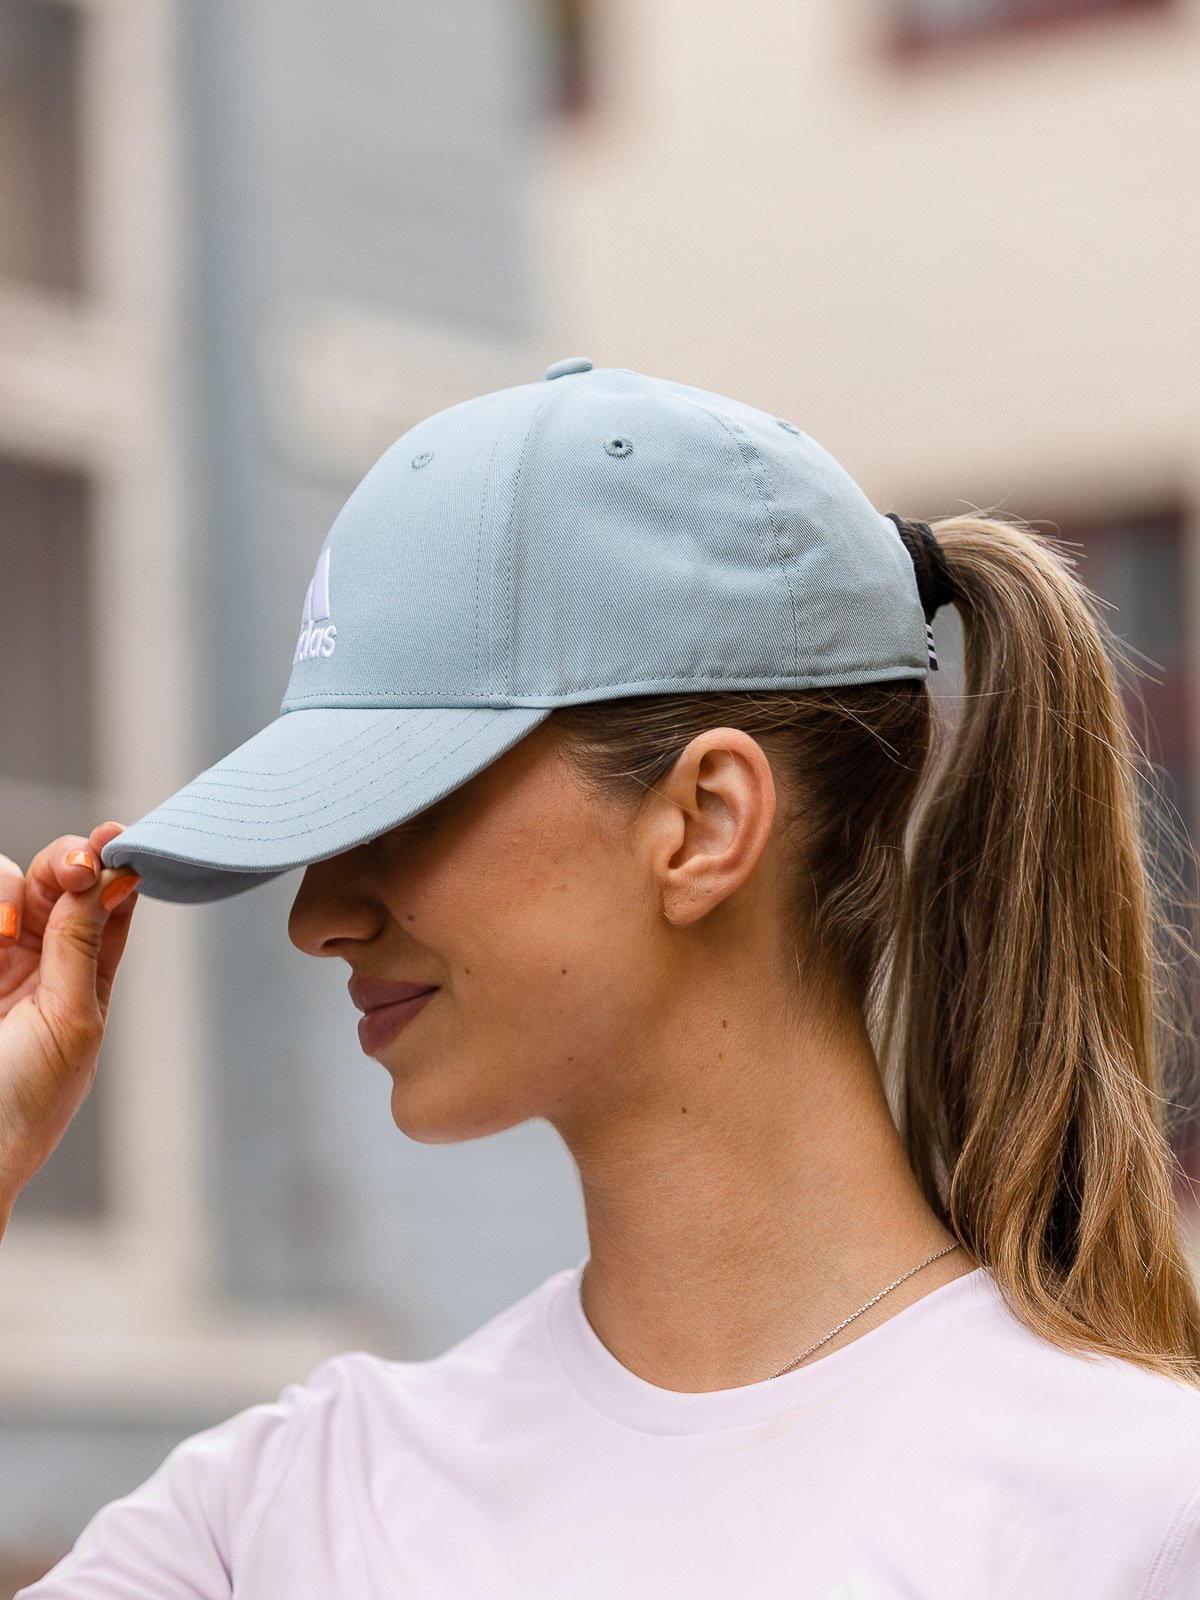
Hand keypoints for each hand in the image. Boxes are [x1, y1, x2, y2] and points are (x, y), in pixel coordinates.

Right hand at [0, 822, 140, 1217]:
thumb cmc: (22, 1105)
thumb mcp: (71, 1024)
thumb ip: (81, 947)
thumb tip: (110, 877)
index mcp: (80, 976)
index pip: (105, 902)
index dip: (113, 864)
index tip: (114, 839)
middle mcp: (32, 957)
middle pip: (53, 877)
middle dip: (63, 861)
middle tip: (73, 870)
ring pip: (1, 880)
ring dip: (6, 888)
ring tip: (2, 934)